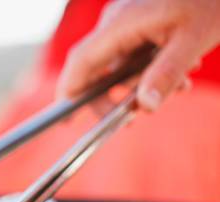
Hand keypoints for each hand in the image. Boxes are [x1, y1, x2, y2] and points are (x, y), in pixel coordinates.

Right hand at [57, 0, 219, 110]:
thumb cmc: (210, 1)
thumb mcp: (194, 40)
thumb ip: (166, 73)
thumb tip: (146, 106)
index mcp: (120, 22)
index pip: (81, 61)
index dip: (69, 91)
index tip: (66, 119)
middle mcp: (115, 21)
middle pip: (94, 67)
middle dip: (111, 96)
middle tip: (131, 118)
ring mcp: (124, 22)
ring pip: (116, 65)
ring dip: (140, 84)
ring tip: (179, 88)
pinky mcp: (136, 24)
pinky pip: (131, 55)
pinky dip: (148, 71)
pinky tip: (181, 74)